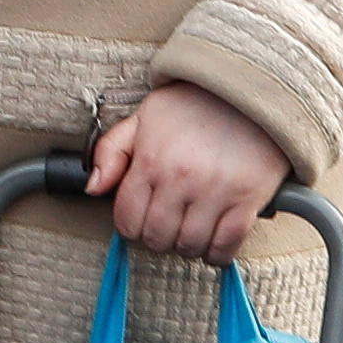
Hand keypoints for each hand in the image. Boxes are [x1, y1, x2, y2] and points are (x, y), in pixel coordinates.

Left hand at [82, 80, 287, 262]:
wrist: (250, 88)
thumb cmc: (195, 103)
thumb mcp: (144, 116)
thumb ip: (111, 151)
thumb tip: (93, 189)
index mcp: (151, 161)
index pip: (127, 220)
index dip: (130, 226)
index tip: (140, 220)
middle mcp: (180, 180)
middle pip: (157, 238)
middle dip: (157, 238)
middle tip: (166, 226)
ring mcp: (216, 192)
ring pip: (190, 246)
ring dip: (186, 246)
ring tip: (190, 230)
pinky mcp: (248, 199)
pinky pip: (227, 245)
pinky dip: (217, 254)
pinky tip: (213, 244)